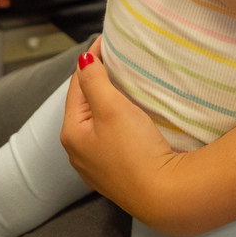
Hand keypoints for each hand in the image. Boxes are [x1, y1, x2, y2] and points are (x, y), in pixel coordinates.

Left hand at [61, 39, 181, 220]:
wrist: (163, 195)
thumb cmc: (136, 152)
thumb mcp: (112, 108)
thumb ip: (94, 81)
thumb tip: (83, 60)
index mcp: (71, 133)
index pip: (76, 85)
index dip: (90, 60)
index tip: (106, 41)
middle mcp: (78, 151)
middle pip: (84, 103)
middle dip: (96, 79)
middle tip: (114, 57)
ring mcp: (96, 164)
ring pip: (97, 121)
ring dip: (106, 100)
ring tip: (121, 82)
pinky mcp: (115, 171)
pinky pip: (109, 137)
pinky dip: (115, 120)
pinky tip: (127, 116)